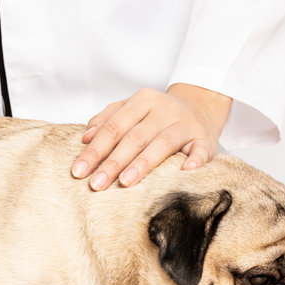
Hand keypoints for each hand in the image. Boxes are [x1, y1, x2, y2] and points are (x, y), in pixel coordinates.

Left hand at [71, 83, 232, 190]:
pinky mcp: (205, 138)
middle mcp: (164, 110)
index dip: (95, 150)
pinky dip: (194, 160)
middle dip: (112, 162)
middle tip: (95, 184)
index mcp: (143, 101)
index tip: (79, 171)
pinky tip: (184, 172)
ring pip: (162, 143)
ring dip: (143, 163)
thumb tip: (86, 136)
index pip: (114, 127)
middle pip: (134, 137)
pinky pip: (200, 150)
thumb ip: (108, 119)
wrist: (201, 105)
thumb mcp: (132, 109)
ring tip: (125, 182)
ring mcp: (185, 123)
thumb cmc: (158, 114)